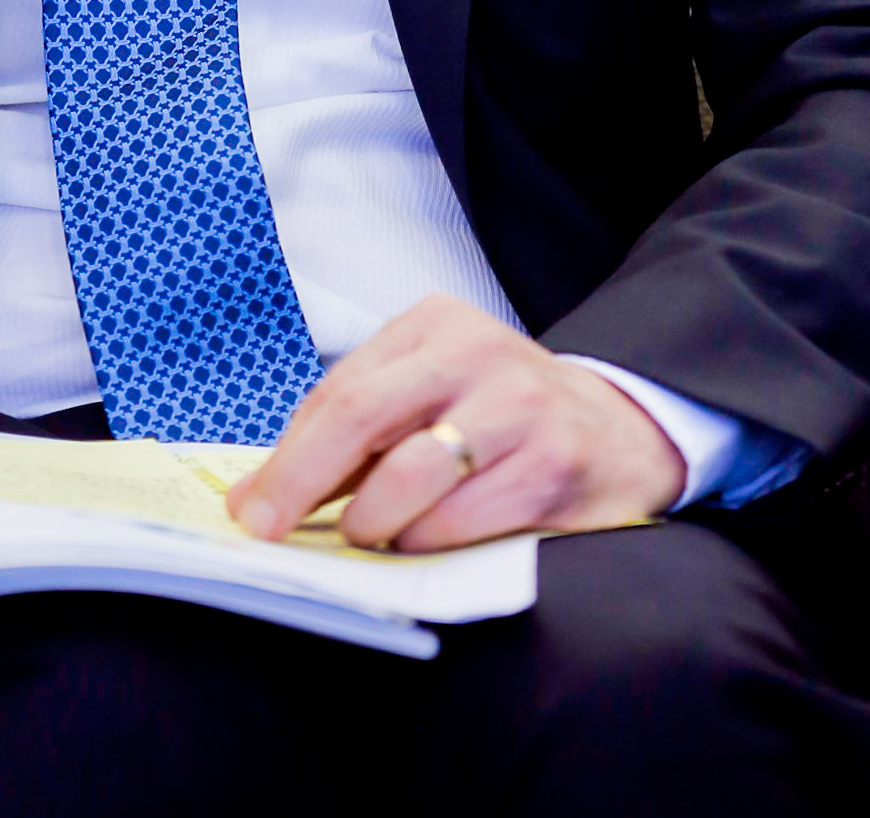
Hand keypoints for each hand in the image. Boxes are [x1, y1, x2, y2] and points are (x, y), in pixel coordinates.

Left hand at [225, 296, 684, 552]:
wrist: (620, 431)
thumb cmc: (500, 416)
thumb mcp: (432, 392)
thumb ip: (355, 429)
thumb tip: (259, 491)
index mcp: (436, 325)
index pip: (340, 391)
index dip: (287, 455)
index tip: (249, 506)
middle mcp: (477, 353)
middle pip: (361, 418)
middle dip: (300, 484)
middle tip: (269, 531)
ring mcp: (519, 407)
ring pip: (407, 480)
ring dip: (372, 525)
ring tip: (370, 537)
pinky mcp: (552, 466)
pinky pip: (460, 522)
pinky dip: (426, 544)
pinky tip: (425, 542)